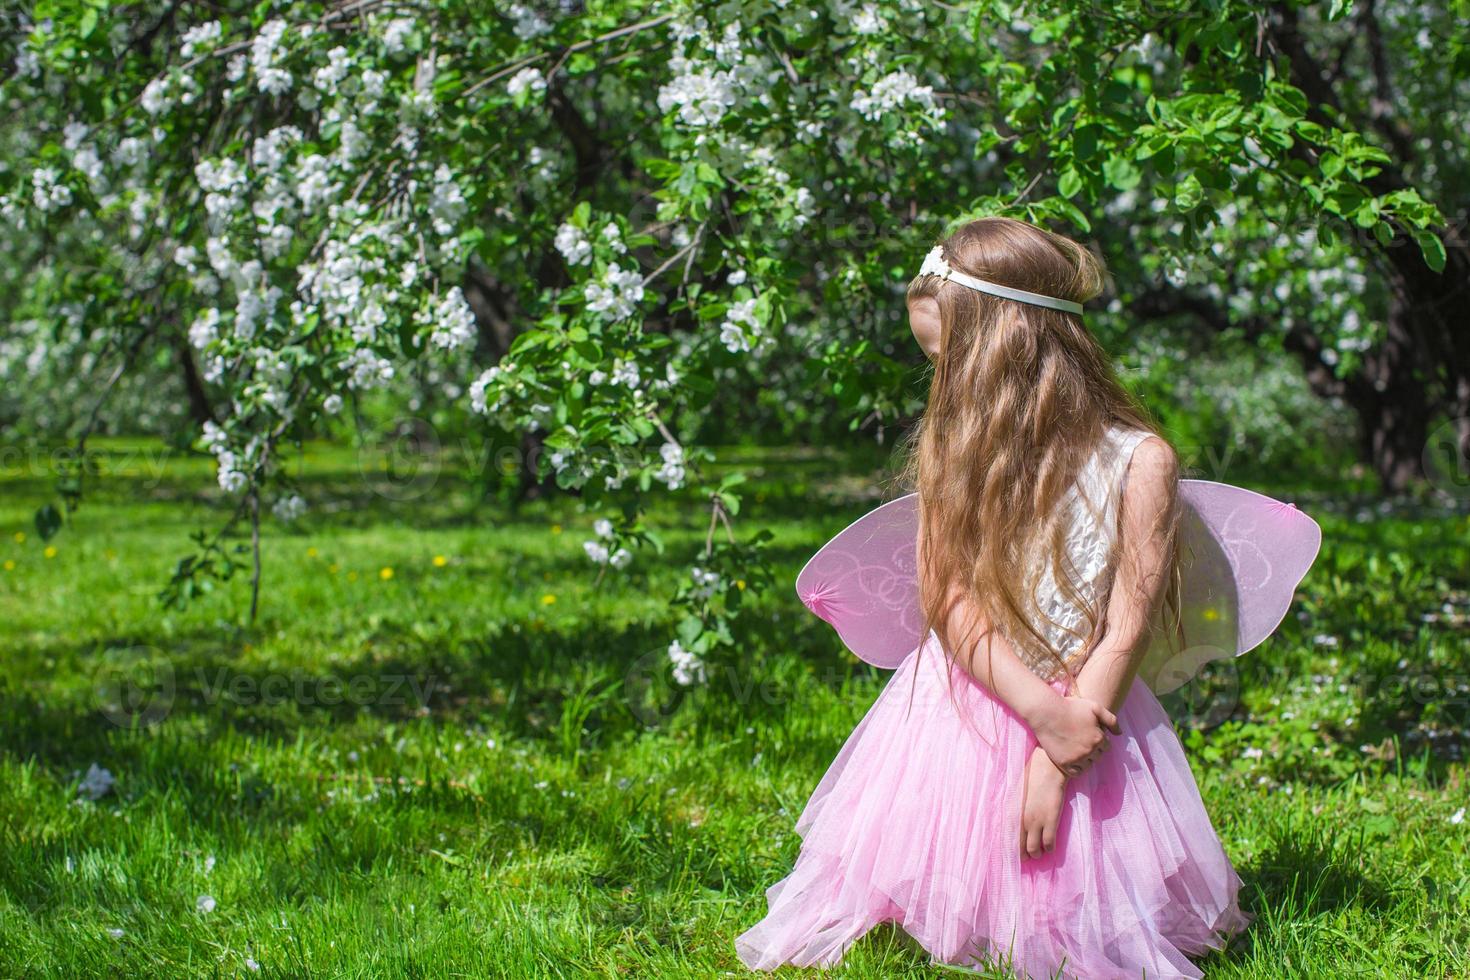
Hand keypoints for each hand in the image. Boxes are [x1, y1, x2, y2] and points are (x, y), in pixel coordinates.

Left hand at [1020, 746, 1067, 860]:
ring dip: (1037, 854)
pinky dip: (1050, 848)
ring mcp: (1036, 821)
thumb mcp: (1016, 795)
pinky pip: (1049, 842)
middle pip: (1020, 847)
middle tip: (1027, 858)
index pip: (1008, 839)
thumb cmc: (1031, 778)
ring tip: (1039, 854)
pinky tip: (1050, 847)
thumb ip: (1015, 811)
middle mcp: (1020, 820)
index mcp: (1011, 813)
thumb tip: (1016, 825)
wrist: (1047, 768)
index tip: (1015, 856)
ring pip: (1034, 849)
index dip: (1011, 850)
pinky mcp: (1050, 819)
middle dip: (1023, 856)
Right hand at [1027, 692, 1119, 778]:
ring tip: (1076, 750)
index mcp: (1098, 738)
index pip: (1105, 746)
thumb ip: (1111, 720)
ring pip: (1088, 765)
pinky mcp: (1064, 763)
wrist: (1046, 712)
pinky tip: (1071, 759)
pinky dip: (1076, 768)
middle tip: (1080, 741)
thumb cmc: (1070, 707)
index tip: (1088, 734)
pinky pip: (1076, 772)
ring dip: (1085, 759)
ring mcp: (1076, 757)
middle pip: (1097, 756)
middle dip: (1092, 749)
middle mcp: (1089, 750)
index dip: (1098, 739)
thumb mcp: (1094, 707)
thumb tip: (1120, 734)